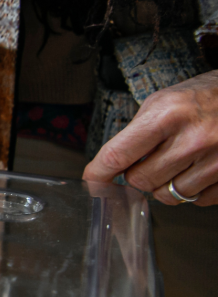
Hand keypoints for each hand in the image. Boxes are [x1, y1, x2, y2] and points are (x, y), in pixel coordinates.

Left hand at [84, 70, 217, 204]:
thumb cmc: (208, 96)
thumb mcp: (166, 101)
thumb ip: (139, 132)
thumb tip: (114, 165)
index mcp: (168, 115)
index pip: (119, 154)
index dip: (99, 173)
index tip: (91, 181)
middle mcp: (193, 140)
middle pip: (141, 181)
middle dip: (138, 174)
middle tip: (152, 158)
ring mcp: (216, 161)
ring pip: (168, 196)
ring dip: (166, 184)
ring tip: (180, 161)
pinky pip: (198, 200)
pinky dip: (194, 190)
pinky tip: (200, 168)